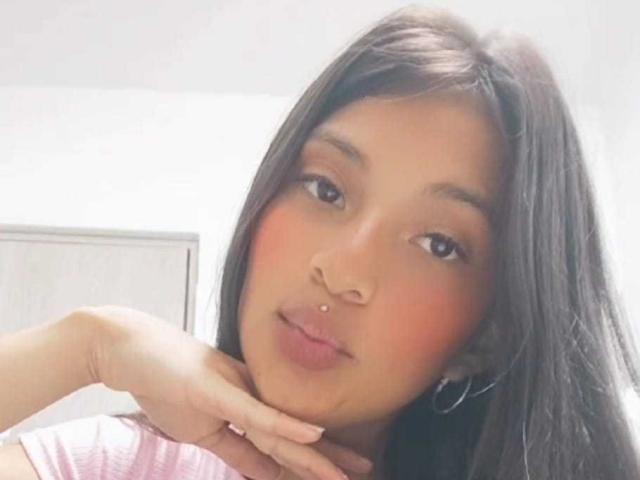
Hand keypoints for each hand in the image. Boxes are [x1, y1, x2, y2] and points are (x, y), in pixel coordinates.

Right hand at [75, 305, 372, 479]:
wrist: (125, 347)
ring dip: (313, 455)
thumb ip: (231, 447)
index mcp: (244, 403)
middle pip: (291, 433)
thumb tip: (257, 470)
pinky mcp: (214, 388)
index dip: (309, 458)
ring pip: (279, 428)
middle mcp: (246, 394)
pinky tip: (312, 435)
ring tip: (346, 471)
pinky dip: (283, 426)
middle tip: (364, 469)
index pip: (282, 438)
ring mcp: (231, 389)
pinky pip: (253, 413)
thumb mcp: (198, 428)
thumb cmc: (161, 380)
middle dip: (326, 457)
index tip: (338, 471)